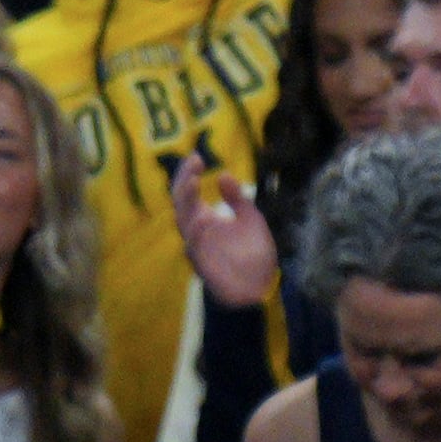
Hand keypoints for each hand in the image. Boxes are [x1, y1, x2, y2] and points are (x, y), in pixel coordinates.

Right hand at [170, 157, 281, 309]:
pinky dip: (197, 234)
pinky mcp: (204, 264)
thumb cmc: (251, 253)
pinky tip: (202, 219)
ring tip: (194, 182)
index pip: (189, 193)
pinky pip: (195, 248)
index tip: (197, 156)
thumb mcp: (250, 219)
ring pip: (184, 223)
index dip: (188, 175)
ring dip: (187, 203)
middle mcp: (197, 230)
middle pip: (181, 203)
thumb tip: (224, 174)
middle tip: (193, 163)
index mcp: (205, 218)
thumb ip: (237, 199)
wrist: (259, 285)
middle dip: (184, 182)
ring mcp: (198, 247)